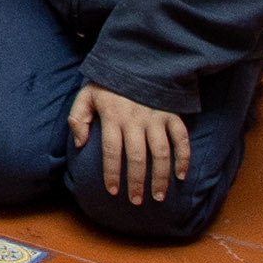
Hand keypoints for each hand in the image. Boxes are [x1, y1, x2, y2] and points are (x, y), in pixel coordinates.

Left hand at [67, 81, 189, 205]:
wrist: (135, 61)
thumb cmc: (107, 84)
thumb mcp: (86, 95)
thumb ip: (78, 118)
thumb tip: (80, 143)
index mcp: (113, 116)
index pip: (111, 151)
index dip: (112, 173)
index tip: (112, 191)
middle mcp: (135, 119)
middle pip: (137, 157)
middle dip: (136, 182)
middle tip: (136, 201)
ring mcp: (156, 118)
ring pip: (161, 153)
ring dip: (160, 177)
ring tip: (158, 196)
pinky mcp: (172, 115)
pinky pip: (181, 139)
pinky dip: (184, 158)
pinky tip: (181, 175)